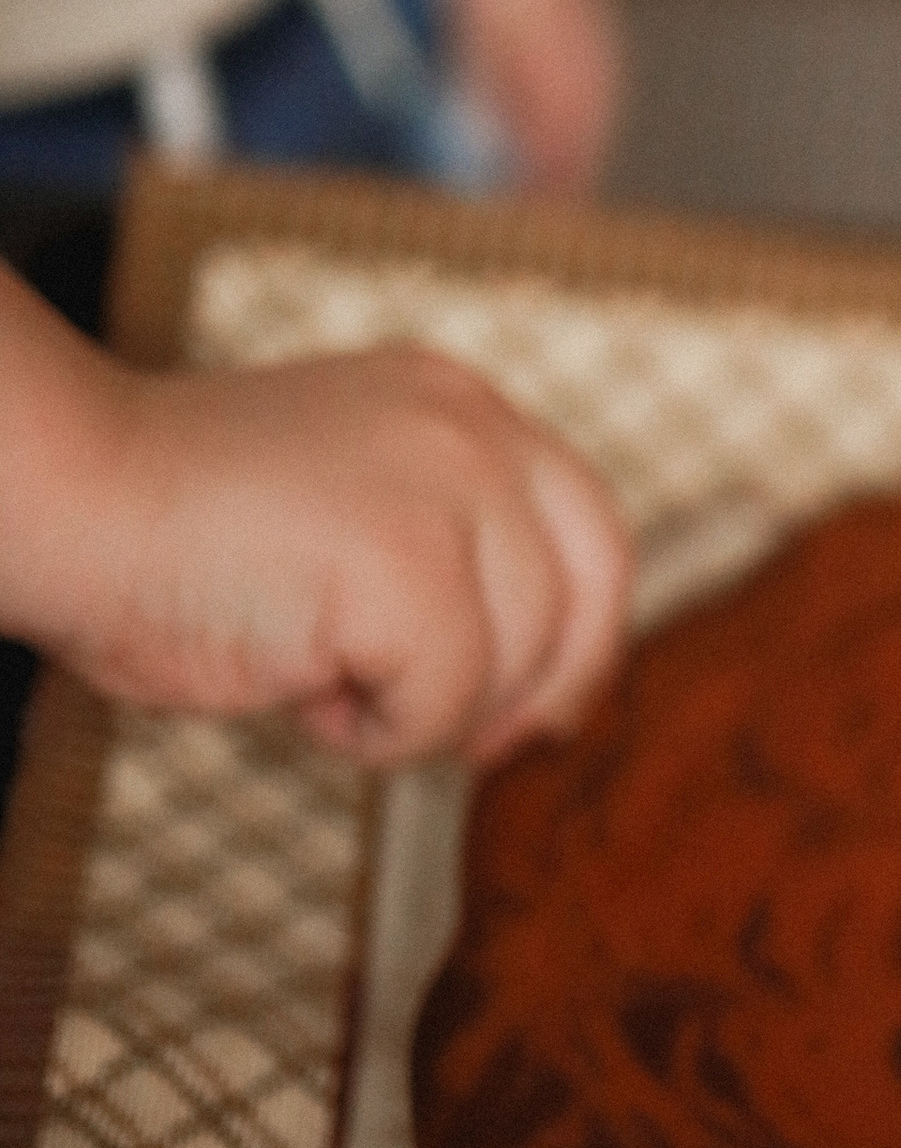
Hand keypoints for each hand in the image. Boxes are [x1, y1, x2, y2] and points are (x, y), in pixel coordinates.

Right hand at [16, 332, 630, 765]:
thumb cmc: (168, 532)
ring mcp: (446, 486)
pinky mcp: (410, 562)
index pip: (587, 522)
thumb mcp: (346, 515)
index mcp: (456, 405)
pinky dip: (379, 733)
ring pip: (514, 657)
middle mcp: (470, 428)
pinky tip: (304, 693)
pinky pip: (444, 701)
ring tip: (320, 679)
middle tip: (466, 742)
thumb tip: (530, 691)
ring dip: (423, 708)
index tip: (542, 707)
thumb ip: (439, 557)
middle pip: (584, 589)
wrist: (65, 503)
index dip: (581, 630)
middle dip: (538, 686)